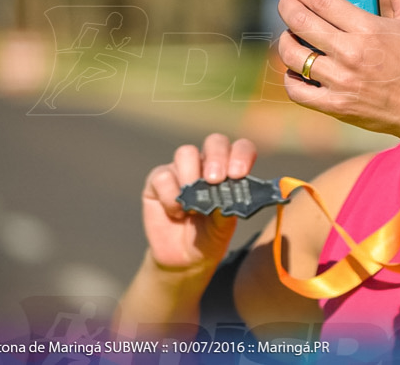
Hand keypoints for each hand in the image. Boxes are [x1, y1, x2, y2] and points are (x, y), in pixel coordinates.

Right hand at [140, 134, 256, 272]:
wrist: (184, 258)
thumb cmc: (210, 236)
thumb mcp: (223, 227)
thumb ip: (227, 210)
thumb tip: (227, 197)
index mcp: (230, 170)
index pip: (241, 148)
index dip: (241, 155)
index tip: (238, 174)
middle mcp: (206, 164)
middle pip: (214, 141)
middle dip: (217, 156)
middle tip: (215, 180)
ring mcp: (181, 170)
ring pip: (186, 153)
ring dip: (191, 175)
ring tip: (193, 205)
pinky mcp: (158, 181)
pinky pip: (163, 176)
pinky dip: (170, 195)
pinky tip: (176, 213)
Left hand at [277, 0, 399, 161]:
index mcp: (369, 29)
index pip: (322, 1)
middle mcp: (351, 54)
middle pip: (300, 23)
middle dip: (286, 6)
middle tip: (285, 2)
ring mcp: (341, 82)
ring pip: (293, 56)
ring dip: (285, 40)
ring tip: (290, 35)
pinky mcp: (336, 106)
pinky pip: (297, 90)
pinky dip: (290, 77)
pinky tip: (296, 69)